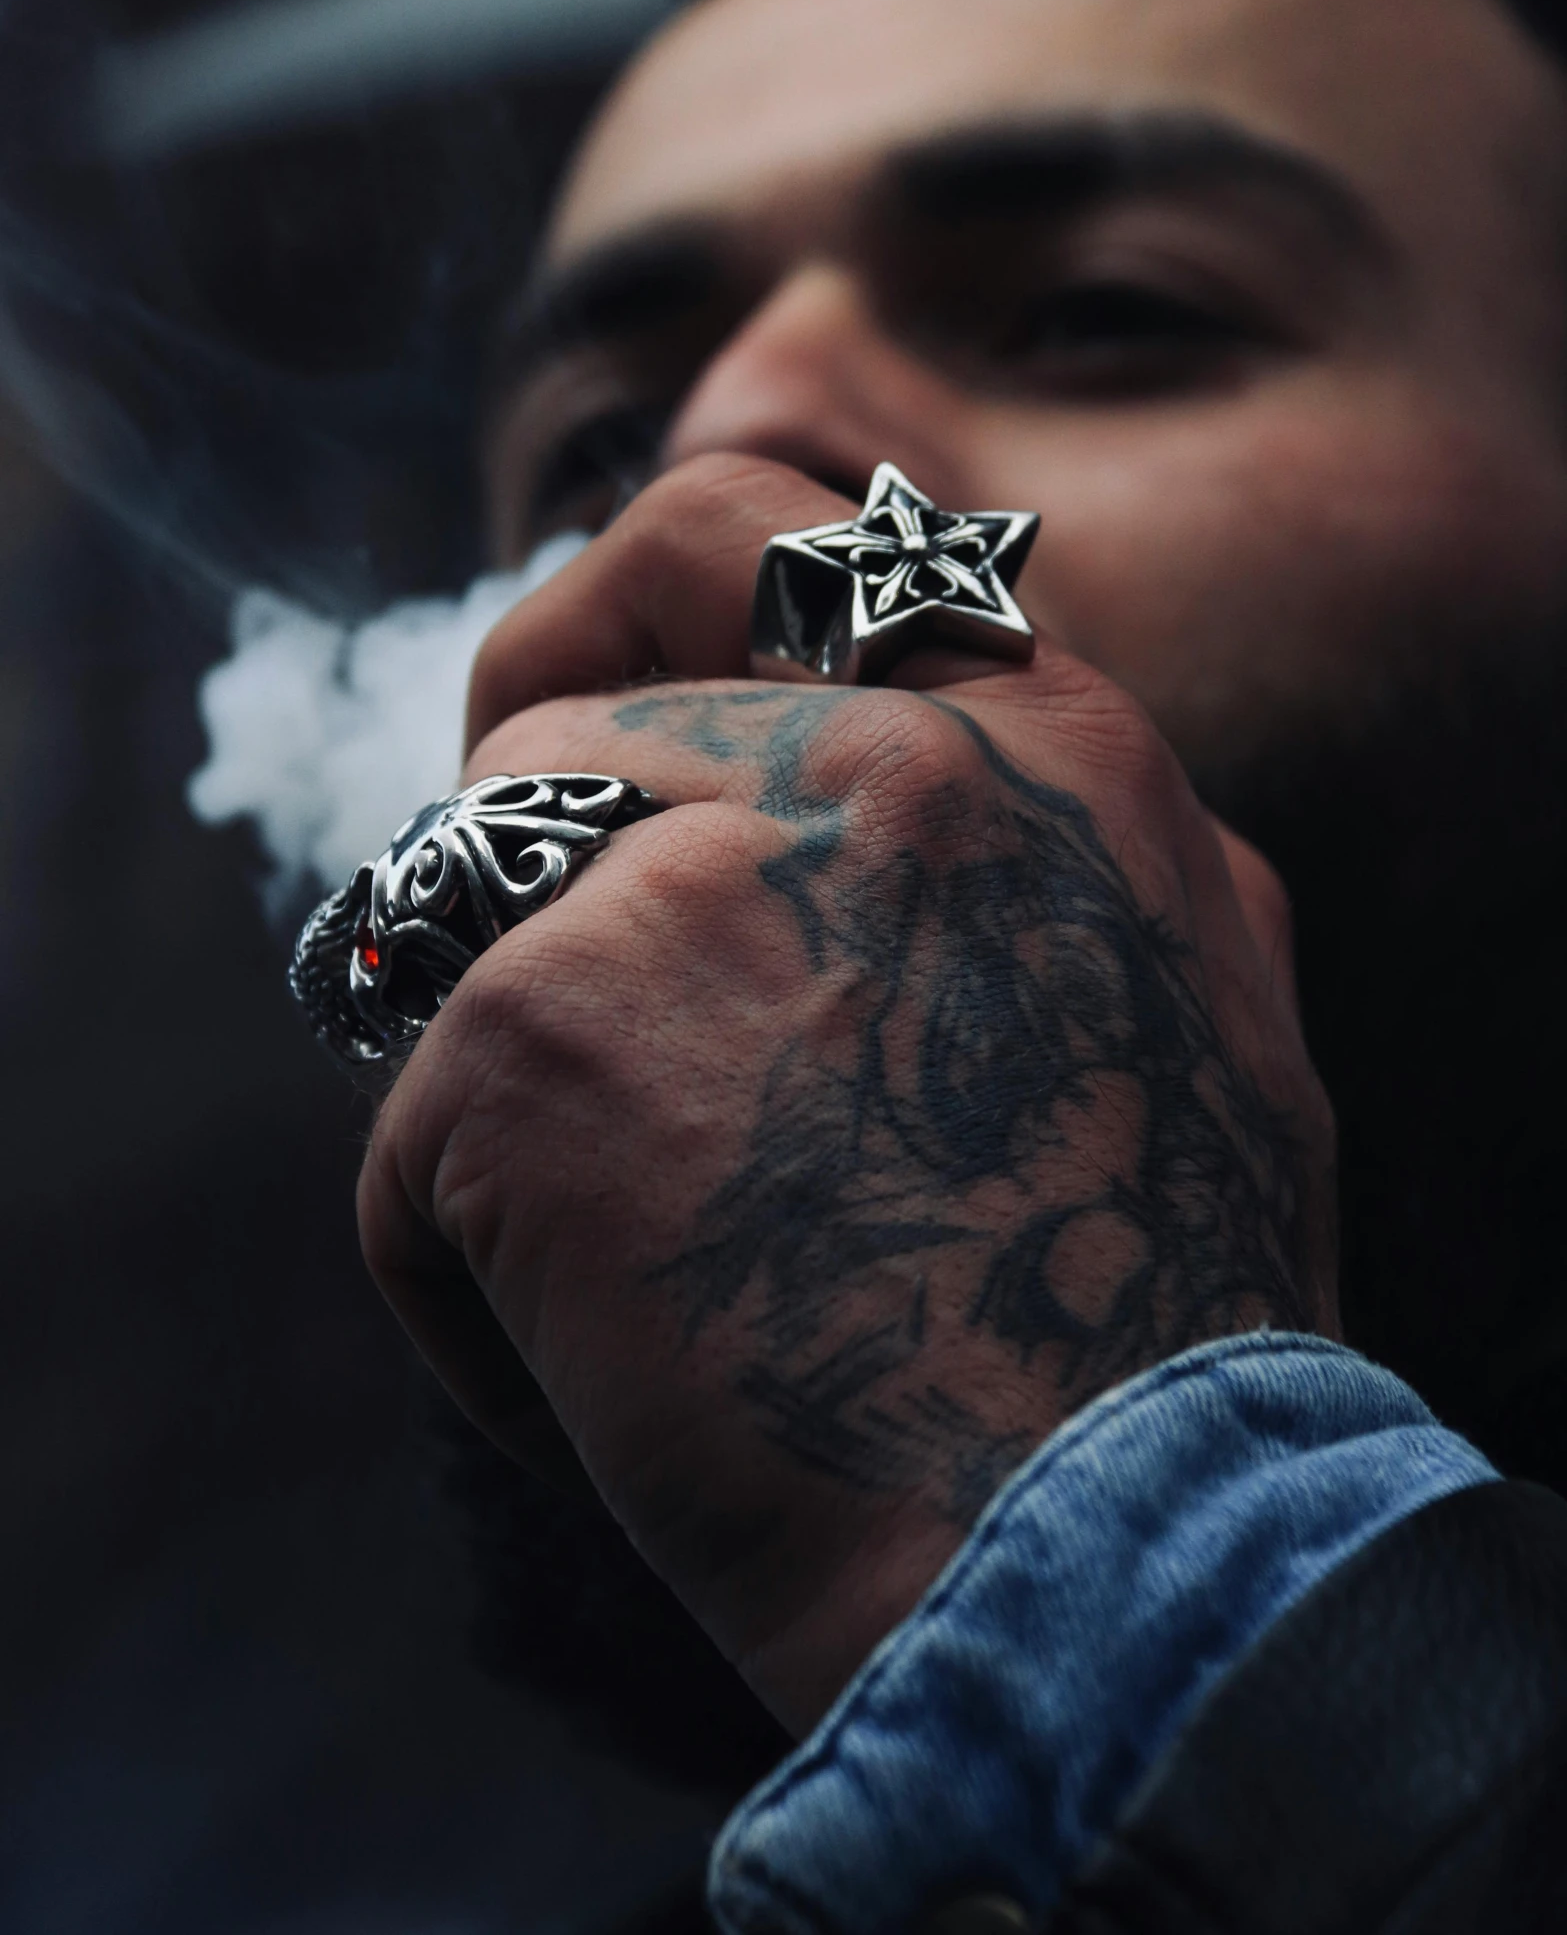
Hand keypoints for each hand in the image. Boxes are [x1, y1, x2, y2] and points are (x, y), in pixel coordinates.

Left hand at [359, 454, 1337, 1734]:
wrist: (1098, 1554)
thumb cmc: (1149, 1318)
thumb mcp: (1187, 989)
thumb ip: (1053, 835)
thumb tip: (916, 719)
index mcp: (1041, 740)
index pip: (766, 523)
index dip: (641, 594)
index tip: (592, 699)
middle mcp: (874, 758)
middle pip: (560, 702)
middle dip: (510, 808)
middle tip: (515, 960)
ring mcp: (701, 873)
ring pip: (464, 905)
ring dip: (508, 1077)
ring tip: (626, 1254)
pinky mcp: (539, 1026)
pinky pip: (413, 1119)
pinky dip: (463, 1265)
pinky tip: (593, 1373)